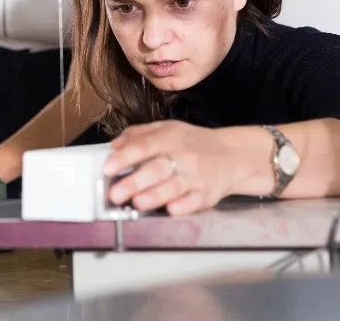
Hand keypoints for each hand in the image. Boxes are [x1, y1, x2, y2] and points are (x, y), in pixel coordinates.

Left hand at [102, 120, 245, 215]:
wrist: (231, 154)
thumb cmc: (192, 143)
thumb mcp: (166, 129)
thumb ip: (138, 135)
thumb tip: (114, 146)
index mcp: (169, 137)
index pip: (144, 145)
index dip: (125, 157)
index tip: (108, 167)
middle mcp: (183, 156)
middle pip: (157, 169)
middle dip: (134, 182)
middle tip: (115, 193)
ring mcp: (195, 176)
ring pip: (173, 187)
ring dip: (154, 196)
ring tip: (137, 203)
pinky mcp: (206, 194)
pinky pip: (193, 202)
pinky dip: (183, 206)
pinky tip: (171, 210)